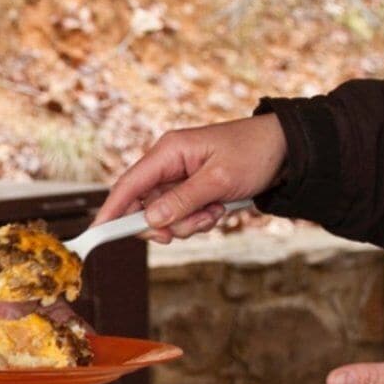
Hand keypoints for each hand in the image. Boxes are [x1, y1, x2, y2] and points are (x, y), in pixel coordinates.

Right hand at [100, 115, 289, 239]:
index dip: (111, 211)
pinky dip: (200, 219)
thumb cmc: (254, 153)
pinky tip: (220, 210)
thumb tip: (150, 220)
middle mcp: (169, 163)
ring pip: (167, 215)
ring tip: (217, 211)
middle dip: (168, 223)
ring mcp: (181, 177)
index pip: (128, 185)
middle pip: (146, 206)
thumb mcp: (219, 180)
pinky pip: (184, 214)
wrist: (287, 149)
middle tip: (195, 223)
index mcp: (168, 152)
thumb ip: (183, 201)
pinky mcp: (194, 188)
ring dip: (190, 222)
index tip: (97, 234)